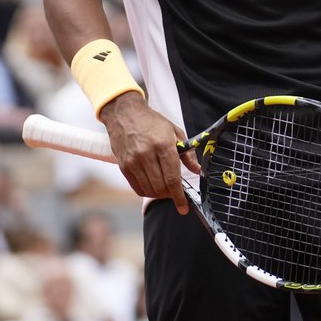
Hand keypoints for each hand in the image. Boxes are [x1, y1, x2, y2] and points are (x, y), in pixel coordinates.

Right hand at [99, 92, 200, 213]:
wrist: (125, 114)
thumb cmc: (152, 122)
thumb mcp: (175, 131)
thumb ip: (187, 153)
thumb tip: (197, 170)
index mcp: (163, 145)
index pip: (173, 178)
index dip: (179, 196)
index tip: (184, 207)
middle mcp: (147, 155)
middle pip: (161, 187)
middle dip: (170, 195)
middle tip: (175, 192)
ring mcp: (133, 161)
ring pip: (149, 190)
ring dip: (159, 194)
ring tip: (165, 188)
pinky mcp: (123, 166)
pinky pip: (137, 187)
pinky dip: (147, 191)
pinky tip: (153, 186)